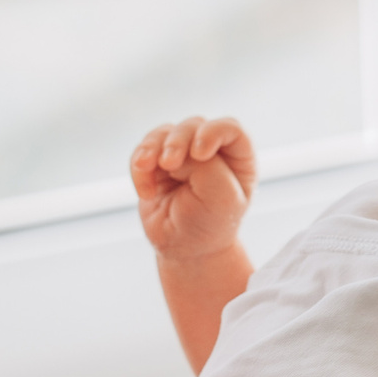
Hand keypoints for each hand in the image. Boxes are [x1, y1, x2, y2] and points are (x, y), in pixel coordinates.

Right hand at [130, 117, 255, 257]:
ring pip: (165, 133)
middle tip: (168, 164)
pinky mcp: (157, 163)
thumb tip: (175, 151)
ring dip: (152, 148)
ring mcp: (183, 155)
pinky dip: (139, 166)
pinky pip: (143, 150)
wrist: (185, 250)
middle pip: (194, 126)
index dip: (212, 132)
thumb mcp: (220, 198)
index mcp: (238, 156)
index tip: (199, 154)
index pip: (230, 128)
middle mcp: (212, 150)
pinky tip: (146, 192)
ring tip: (146, 168)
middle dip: (178, 142)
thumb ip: (205, 167)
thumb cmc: (210, 225)